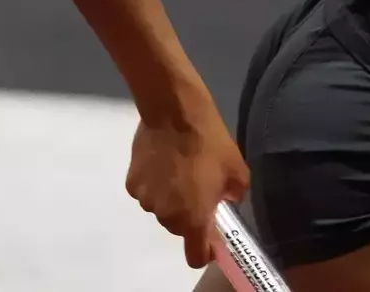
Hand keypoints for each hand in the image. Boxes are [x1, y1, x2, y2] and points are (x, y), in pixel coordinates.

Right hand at [126, 106, 249, 267]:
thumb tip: (226, 202)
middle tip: (200, 187)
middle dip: (190, 215)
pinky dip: (155, 183)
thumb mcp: (238, 170)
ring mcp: (145, 200)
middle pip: (179, 228)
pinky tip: (163, 161)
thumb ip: (235, 196)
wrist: (174, 112)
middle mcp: (166, 217)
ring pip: (162, 209)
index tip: (211, 238)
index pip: (195, 257)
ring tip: (181, 168)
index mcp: (193, 219)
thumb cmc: (210, 142)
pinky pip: (148, 192)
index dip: (204, 251)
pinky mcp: (131, 183)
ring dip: (172, 198)